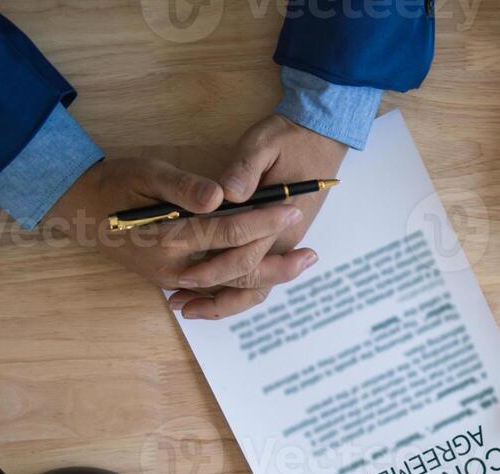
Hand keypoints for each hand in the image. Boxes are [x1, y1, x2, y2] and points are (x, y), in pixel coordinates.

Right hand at [48, 157, 314, 319]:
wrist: (79, 210)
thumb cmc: (114, 184)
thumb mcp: (145, 172)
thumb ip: (182, 185)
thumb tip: (221, 196)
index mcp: (169, 236)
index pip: (229, 231)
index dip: (263, 221)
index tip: (291, 209)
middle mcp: (175, 267)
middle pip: (237, 270)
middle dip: (276, 263)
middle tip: (311, 254)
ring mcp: (174, 280)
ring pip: (230, 287)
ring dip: (267, 280)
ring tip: (299, 266)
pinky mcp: (174, 282)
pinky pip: (216, 293)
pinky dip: (244, 290)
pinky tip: (269, 280)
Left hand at [163, 114, 348, 318]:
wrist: (322, 137)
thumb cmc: (291, 137)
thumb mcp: (264, 142)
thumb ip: (244, 168)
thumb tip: (224, 194)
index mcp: (281, 217)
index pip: (245, 252)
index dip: (212, 267)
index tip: (183, 276)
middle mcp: (285, 238)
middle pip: (249, 279)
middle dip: (211, 293)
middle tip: (177, 300)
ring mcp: (283, 242)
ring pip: (255, 287)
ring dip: (222, 302)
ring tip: (187, 309)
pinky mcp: (279, 240)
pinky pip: (257, 276)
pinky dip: (234, 291)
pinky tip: (206, 295)